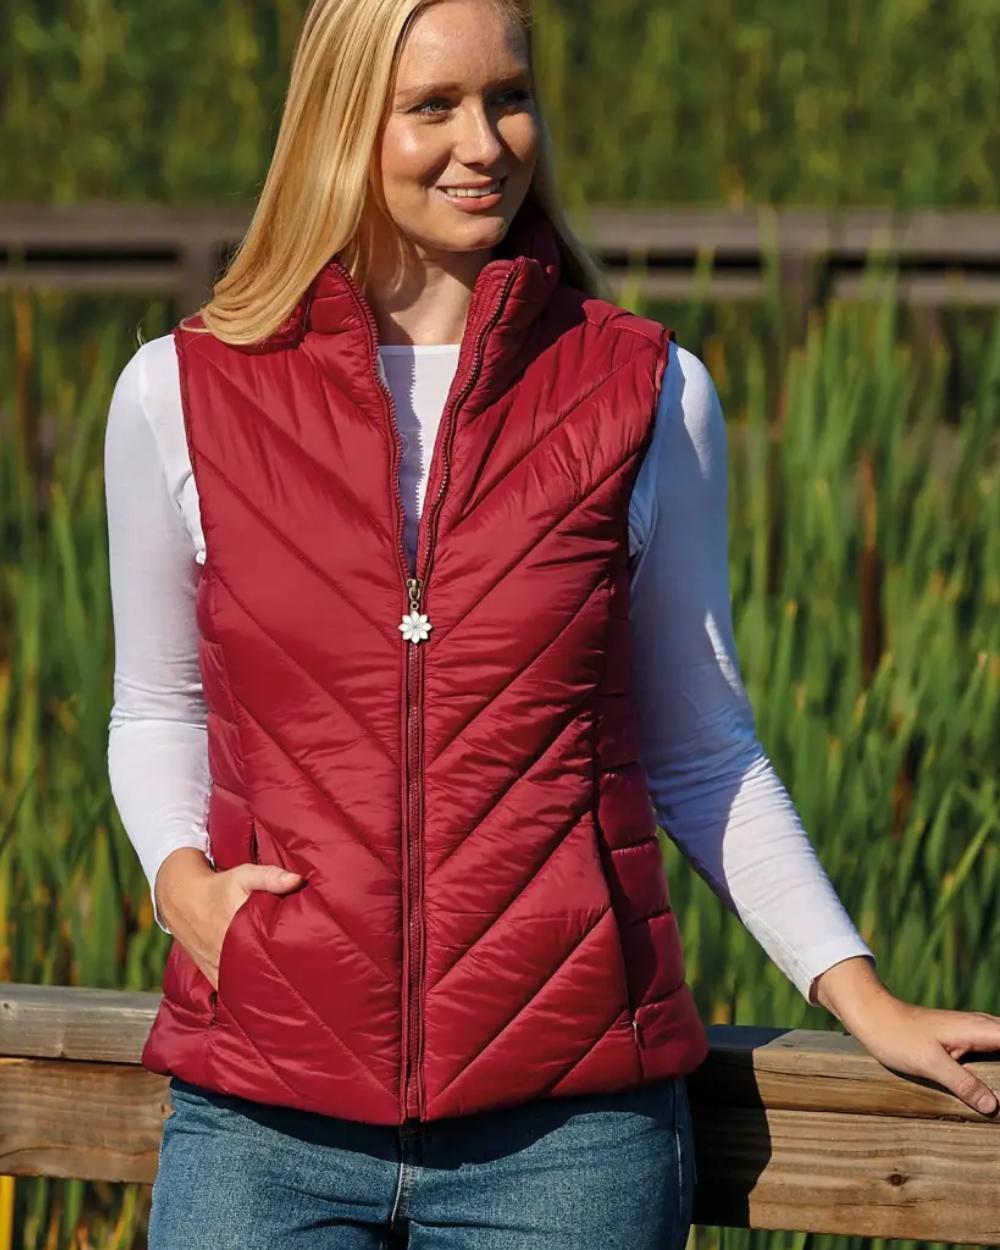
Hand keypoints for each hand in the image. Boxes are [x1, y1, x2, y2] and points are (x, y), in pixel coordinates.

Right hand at [154, 847, 301, 990]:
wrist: (184, 900)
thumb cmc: (220, 887)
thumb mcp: (244, 876)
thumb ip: (270, 877)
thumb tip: (297, 880)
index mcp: (239, 928)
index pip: (271, 948)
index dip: (291, 954)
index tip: (308, 959)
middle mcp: (228, 952)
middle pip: (262, 970)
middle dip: (283, 974)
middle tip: (305, 977)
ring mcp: (220, 967)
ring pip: (248, 985)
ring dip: (266, 988)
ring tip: (289, 993)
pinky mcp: (214, 975)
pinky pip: (232, 992)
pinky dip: (247, 995)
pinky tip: (264, 999)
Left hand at [813, 959, 999, 1116]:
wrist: (872, 1016)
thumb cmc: (898, 1037)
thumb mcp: (930, 1063)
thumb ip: (963, 1083)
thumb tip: (993, 1107)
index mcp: (978, 1029)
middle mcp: (979, 1025)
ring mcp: (971, 1030)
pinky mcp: (961, 1037)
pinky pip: (993, 1046)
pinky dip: (999, 1059)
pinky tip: (995, 1079)